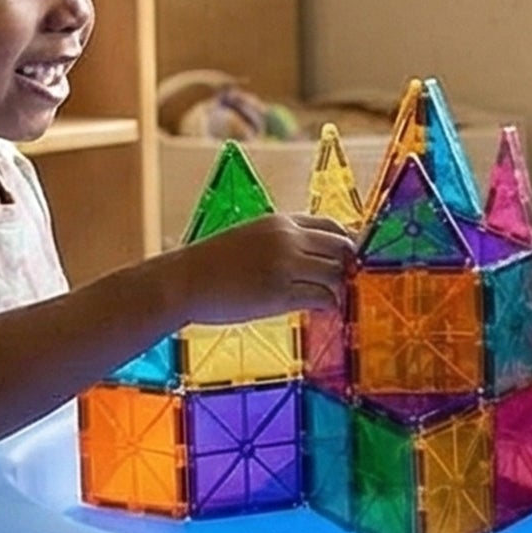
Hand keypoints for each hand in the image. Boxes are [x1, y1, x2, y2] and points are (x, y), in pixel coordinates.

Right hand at [166, 214, 356, 324]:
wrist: (184, 280)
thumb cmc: (213, 264)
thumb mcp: (250, 237)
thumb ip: (281, 241)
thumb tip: (310, 256)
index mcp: (280, 222)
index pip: (332, 226)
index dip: (345, 244)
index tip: (346, 259)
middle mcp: (286, 239)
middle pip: (341, 248)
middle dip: (346, 266)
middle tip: (342, 282)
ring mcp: (284, 265)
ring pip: (335, 274)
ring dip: (337, 289)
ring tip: (329, 298)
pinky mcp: (280, 293)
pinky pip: (322, 297)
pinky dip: (328, 305)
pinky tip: (320, 310)